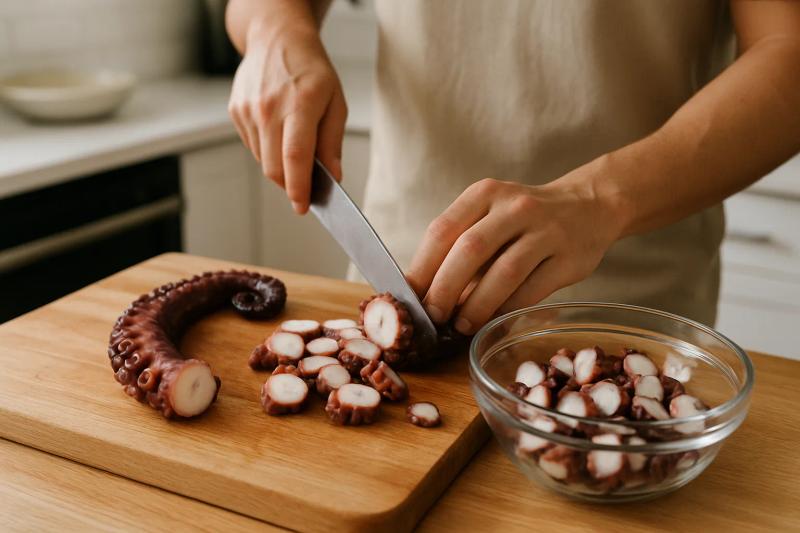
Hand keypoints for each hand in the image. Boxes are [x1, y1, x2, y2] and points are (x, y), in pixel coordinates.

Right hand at [228, 21, 346, 213]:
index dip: (299, 187)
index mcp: (300, 103)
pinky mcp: (236, 111)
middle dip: (290, 185)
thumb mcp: (336, 102)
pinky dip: (267, 150)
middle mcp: (269, 107)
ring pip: (262, 160)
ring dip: (279, 166)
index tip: (303, 206)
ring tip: (294, 145)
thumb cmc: (312, 70)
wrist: (277, 38)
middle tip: (306, 188)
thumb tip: (332, 177)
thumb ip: (332, 142)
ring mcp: (248, 109)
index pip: (295, 156)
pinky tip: (278, 131)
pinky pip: (252, 146)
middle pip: (274, 167)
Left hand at [406, 173, 622, 334]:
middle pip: (470, 249)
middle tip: (433, 316)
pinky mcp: (568, 257)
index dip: (422, 267)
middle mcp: (514, 207)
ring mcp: (545, 230)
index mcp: (485, 194)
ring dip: (477, 304)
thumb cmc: (523, 220)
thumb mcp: (489, 216)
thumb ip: (459, 247)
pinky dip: (507, 309)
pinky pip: (532, 289)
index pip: (443, 230)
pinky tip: (493, 321)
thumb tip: (424, 294)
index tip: (410, 298)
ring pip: (504, 272)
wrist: (588, 205)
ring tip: (461, 325)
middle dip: (445, 288)